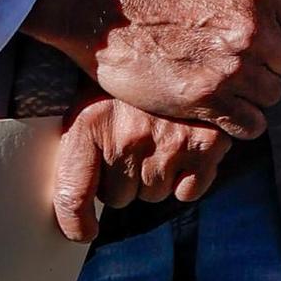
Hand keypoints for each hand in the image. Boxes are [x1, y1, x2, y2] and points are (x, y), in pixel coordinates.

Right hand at [23, 0, 280, 140]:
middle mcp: (252, 32)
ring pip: (273, 94)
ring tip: (236, 80)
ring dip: (259, 90)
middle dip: (276, 60)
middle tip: (251, 57)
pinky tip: (228, 107)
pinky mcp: (203, 99)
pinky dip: (244, 120)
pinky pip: (249, 125)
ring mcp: (229, 69)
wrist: (102, 6)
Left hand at [48, 97, 230, 242]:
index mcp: (90, 125)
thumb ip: (74, 166)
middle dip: (123, 178)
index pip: (74, 193)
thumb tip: (82, 232)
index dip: (75, 220)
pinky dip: (188, 178)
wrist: (170, 49)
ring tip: (156, 139)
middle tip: (130, 144)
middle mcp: (128, 137)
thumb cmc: (122, 89)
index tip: (84, 232)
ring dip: (154, 176)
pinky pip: (188, 192)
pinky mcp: (206, 144)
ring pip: (154, 194)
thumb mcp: (85, 114)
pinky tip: (182, 147)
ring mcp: (170, 141)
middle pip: (120, 198)